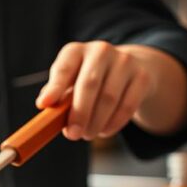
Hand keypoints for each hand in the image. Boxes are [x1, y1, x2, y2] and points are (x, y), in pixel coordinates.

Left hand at [36, 41, 154, 140]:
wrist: (129, 67)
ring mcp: (125, 62)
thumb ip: (57, 93)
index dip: (54, 87)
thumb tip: (46, 107)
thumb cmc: (88, 78)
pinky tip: (104, 131)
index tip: (44, 105)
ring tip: (87, 134)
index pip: (63, 68)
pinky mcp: (143, 77)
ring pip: (109, 98)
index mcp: (76, 51)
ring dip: (96, 122)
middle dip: (79, 113)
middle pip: (89, 84)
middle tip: (72, 135)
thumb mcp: (70, 80)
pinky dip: (114, 123)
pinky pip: (128, 106)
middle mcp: (100, 51)